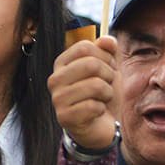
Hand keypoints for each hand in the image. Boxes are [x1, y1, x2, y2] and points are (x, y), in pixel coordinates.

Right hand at [48, 35, 120, 151]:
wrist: (101, 125)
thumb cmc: (103, 94)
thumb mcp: (109, 68)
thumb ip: (108, 51)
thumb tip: (108, 39)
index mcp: (62, 63)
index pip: (85, 47)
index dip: (105, 56)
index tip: (108, 67)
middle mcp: (55, 79)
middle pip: (91, 64)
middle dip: (109, 75)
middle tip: (107, 85)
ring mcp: (57, 98)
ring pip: (96, 85)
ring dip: (107, 93)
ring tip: (102, 99)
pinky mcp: (64, 117)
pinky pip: (94, 106)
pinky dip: (102, 109)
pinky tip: (96, 112)